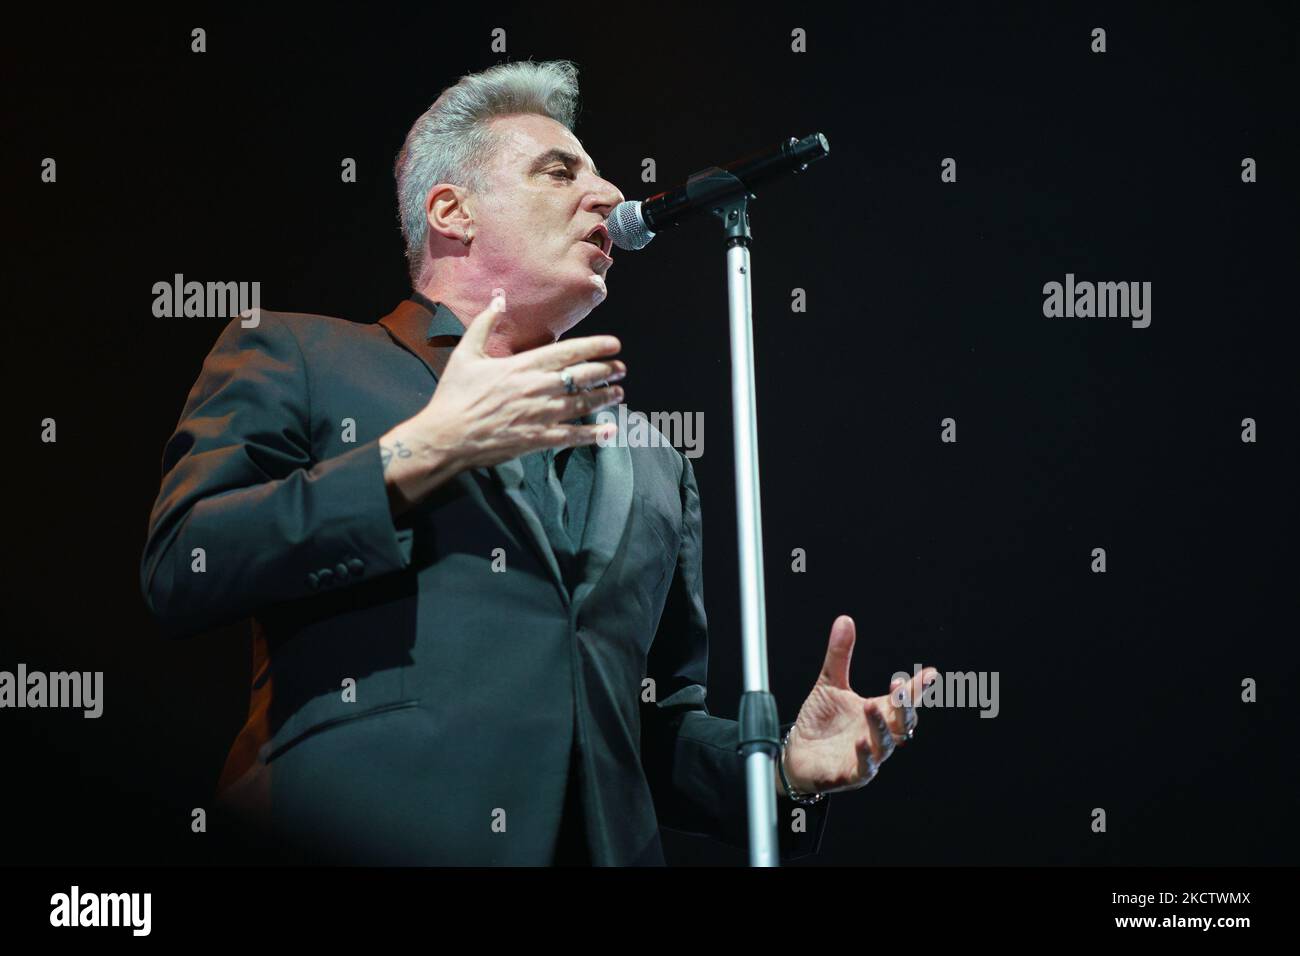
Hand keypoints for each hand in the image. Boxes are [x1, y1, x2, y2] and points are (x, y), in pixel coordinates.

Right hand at [380, 295, 625, 512]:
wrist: (447, 435)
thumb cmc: (455, 394)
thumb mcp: (466, 353)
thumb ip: (485, 324)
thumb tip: (498, 299)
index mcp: (524, 365)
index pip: (569, 352)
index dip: (596, 347)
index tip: (615, 345)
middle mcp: (539, 388)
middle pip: (583, 376)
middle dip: (606, 371)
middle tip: (621, 369)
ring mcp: (541, 415)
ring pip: (583, 404)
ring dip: (605, 398)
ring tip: (619, 392)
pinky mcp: (538, 439)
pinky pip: (573, 436)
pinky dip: (593, 434)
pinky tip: (610, 431)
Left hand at [780, 615, 937, 795]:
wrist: (797, 753)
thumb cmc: (819, 721)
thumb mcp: (829, 684)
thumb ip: (839, 655)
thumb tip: (845, 620)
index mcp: (877, 712)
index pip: (902, 700)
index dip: (916, 688)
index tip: (930, 674)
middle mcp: (877, 735)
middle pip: (901, 723)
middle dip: (904, 706)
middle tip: (900, 687)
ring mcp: (866, 756)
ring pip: (884, 745)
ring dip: (880, 727)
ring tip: (871, 707)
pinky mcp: (850, 775)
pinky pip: (864, 769)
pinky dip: (865, 757)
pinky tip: (861, 742)